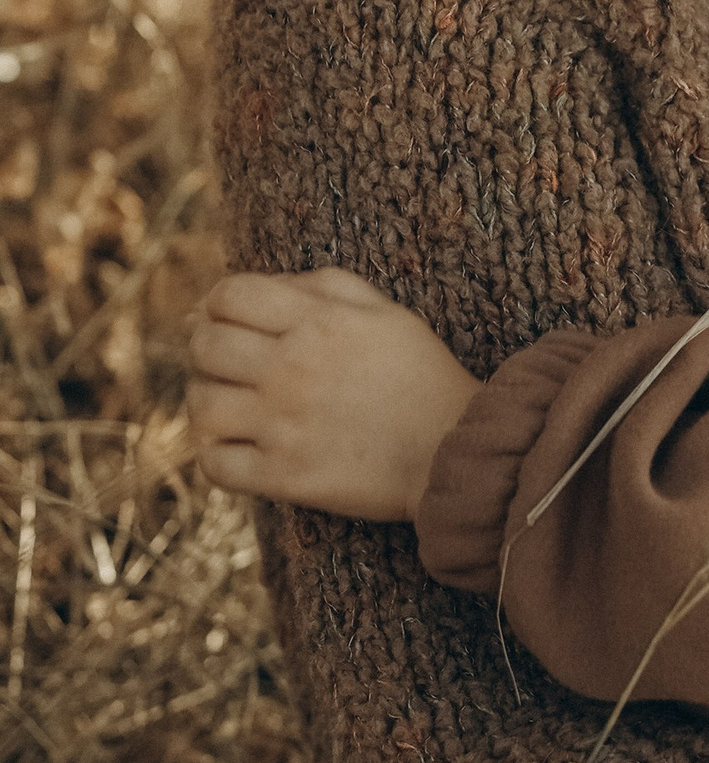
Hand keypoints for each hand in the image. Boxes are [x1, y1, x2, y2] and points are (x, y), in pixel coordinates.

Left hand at [188, 268, 479, 524]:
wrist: (452, 450)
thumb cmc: (420, 374)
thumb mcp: (385, 311)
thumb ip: (324, 286)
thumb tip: (266, 286)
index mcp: (319, 322)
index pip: (230, 295)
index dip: (219, 302)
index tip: (228, 316)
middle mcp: (292, 369)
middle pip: (205, 347)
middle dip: (207, 347)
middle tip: (224, 360)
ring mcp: (283, 425)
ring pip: (202, 406)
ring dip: (207, 400)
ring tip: (227, 404)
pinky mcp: (283, 476)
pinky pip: (215, 464)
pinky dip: (217, 454)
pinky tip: (238, 446)